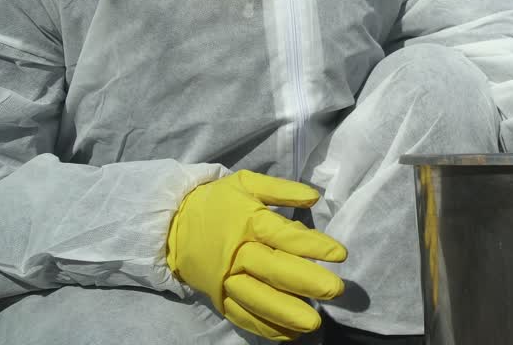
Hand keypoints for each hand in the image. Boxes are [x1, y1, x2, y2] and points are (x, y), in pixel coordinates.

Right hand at [166, 170, 346, 340]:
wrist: (172, 224)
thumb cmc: (218, 201)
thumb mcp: (247, 183)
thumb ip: (282, 189)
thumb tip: (314, 197)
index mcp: (248, 222)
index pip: (285, 235)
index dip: (314, 245)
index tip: (341, 255)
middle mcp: (238, 253)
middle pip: (274, 269)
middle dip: (306, 281)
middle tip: (336, 290)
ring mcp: (226, 278)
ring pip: (257, 298)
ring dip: (286, 312)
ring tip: (313, 322)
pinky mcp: (217, 297)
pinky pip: (241, 315)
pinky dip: (263, 327)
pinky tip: (288, 335)